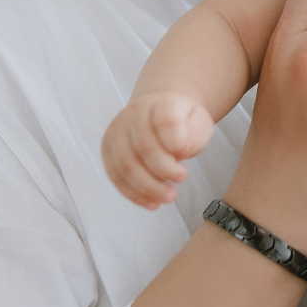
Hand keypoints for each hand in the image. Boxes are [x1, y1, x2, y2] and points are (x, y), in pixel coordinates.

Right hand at [103, 91, 215, 208]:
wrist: (158, 112)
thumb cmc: (183, 122)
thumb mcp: (199, 123)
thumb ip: (193, 135)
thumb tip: (176, 153)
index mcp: (162, 103)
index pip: (166, 121)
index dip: (175, 141)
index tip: (186, 155)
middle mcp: (134, 114)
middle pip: (144, 146)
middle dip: (164, 170)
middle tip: (181, 179)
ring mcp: (117, 131)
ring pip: (127, 164)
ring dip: (148, 187)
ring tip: (169, 197)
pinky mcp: (107, 149)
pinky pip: (116, 176)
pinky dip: (133, 194)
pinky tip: (151, 203)